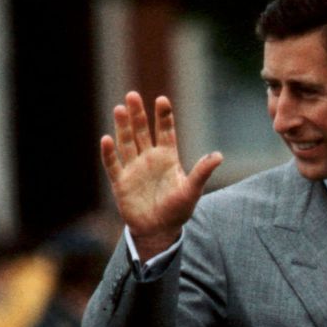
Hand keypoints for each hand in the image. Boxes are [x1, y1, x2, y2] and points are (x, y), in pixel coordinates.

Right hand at [100, 92, 222, 259]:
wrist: (159, 230)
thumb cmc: (177, 210)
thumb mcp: (192, 190)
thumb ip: (202, 172)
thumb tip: (219, 155)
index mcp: (167, 157)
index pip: (165, 131)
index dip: (163, 116)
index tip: (162, 99)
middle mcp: (149, 158)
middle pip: (142, 131)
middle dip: (138, 114)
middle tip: (132, 95)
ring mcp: (134, 168)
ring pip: (127, 142)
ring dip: (123, 126)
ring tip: (119, 108)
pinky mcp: (120, 182)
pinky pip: (113, 164)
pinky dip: (109, 153)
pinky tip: (107, 139)